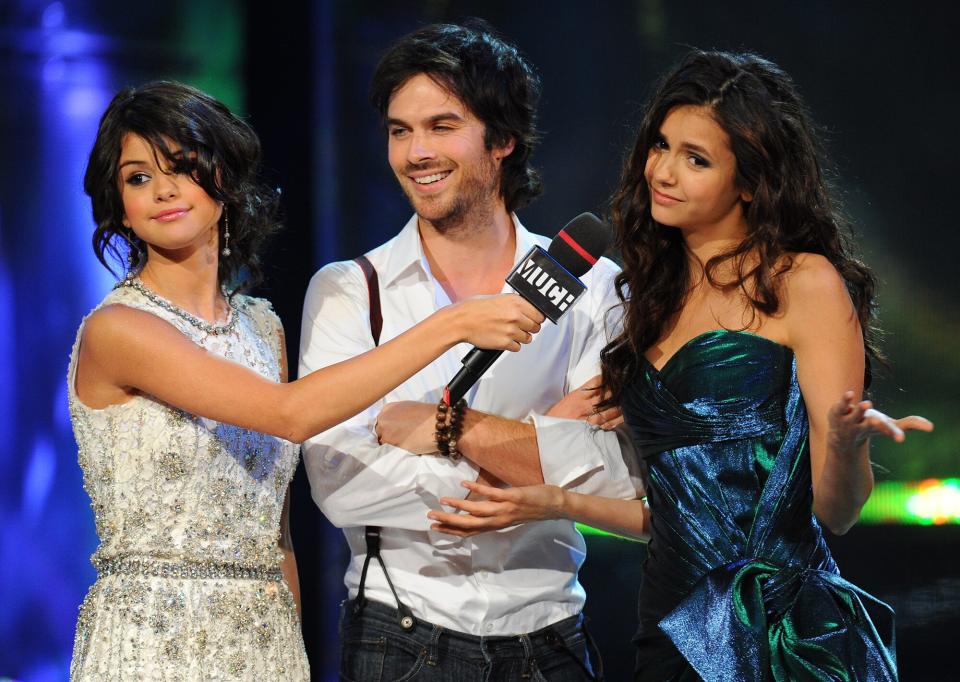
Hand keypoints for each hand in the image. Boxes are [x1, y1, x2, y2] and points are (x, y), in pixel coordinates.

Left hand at [375, 401, 437, 453]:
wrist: (435, 424)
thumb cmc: (427, 415)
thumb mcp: (408, 408)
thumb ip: (398, 414)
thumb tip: (395, 424)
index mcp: (388, 408)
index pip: (382, 420)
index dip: (389, 426)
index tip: (396, 430)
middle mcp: (383, 417)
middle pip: (380, 430)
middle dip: (388, 434)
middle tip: (401, 437)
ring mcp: (384, 430)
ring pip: (382, 440)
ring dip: (390, 442)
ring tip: (404, 442)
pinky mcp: (389, 443)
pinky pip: (387, 448)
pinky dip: (394, 449)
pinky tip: (404, 447)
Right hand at [428, 481, 564, 536]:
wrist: (555, 506)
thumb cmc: (533, 508)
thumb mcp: (511, 515)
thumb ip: (495, 513)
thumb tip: (478, 508)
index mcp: (497, 525)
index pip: (470, 531)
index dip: (451, 530)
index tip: (435, 527)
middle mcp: (498, 520)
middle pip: (469, 524)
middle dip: (448, 521)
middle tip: (430, 516)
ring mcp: (505, 509)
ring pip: (477, 511)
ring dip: (458, 506)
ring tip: (442, 500)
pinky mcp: (513, 498)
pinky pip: (492, 494)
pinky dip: (477, 490)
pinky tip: (464, 484)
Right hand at [449, 294, 544, 350]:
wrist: (460, 321)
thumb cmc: (474, 308)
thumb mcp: (498, 298)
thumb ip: (514, 304)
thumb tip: (526, 308)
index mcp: (516, 302)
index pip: (540, 314)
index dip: (536, 318)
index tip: (533, 319)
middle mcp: (516, 315)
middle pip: (536, 327)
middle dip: (529, 328)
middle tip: (520, 327)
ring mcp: (511, 330)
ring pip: (528, 338)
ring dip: (520, 337)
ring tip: (509, 333)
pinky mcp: (505, 343)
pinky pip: (517, 347)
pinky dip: (511, 345)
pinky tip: (503, 339)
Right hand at [546, 375, 622, 428]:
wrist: (548, 429)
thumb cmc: (559, 413)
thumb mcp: (570, 397)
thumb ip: (585, 392)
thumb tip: (601, 385)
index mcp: (578, 395)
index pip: (596, 383)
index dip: (608, 380)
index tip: (618, 376)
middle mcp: (583, 405)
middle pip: (604, 396)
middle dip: (617, 393)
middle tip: (629, 389)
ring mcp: (586, 418)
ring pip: (607, 411)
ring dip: (619, 408)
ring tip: (629, 404)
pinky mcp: (588, 428)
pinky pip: (604, 425)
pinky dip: (613, 421)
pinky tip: (621, 418)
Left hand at [827, 391, 933, 452]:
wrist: (841, 437)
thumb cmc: (870, 427)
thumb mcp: (889, 426)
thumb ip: (910, 424)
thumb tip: (931, 427)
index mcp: (877, 428)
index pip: (887, 431)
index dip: (894, 434)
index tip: (900, 439)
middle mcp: (863, 426)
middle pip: (871, 425)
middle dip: (876, 423)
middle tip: (879, 421)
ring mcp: (849, 421)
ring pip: (855, 415)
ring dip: (861, 409)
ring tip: (868, 404)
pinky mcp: (837, 413)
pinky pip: (841, 406)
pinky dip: (846, 400)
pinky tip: (850, 393)